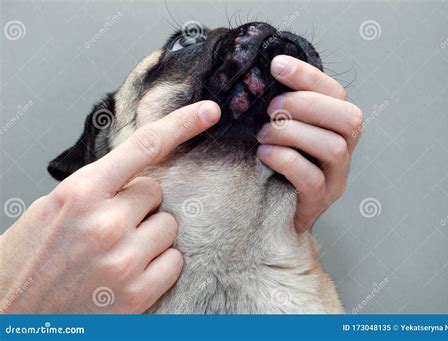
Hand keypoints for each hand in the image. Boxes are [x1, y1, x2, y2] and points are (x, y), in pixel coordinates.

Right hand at [0, 101, 220, 312]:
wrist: (9, 315)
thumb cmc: (28, 260)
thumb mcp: (55, 207)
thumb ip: (99, 186)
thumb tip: (140, 173)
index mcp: (81, 192)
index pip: (144, 146)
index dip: (182, 123)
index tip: (208, 112)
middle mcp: (105, 222)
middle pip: (157, 193)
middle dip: (140, 206)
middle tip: (112, 226)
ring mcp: (122, 259)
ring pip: (169, 227)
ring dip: (150, 236)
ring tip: (117, 252)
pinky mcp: (136, 293)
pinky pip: (175, 261)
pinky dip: (160, 264)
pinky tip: (131, 273)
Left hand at [257, 55, 362, 232]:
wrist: (272, 210)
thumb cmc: (274, 162)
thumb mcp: (279, 128)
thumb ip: (281, 105)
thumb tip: (264, 73)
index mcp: (336, 126)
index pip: (336, 93)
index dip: (308, 76)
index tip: (276, 65)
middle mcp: (344, 150)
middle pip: (349, 119)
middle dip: (306, 105)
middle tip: (271, 108)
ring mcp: (335, 178)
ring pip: (333, 147)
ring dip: (292, 133)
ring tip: (263, 133)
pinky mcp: (319, 201)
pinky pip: (311, 179)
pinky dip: (285, 160)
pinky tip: (264, 154)